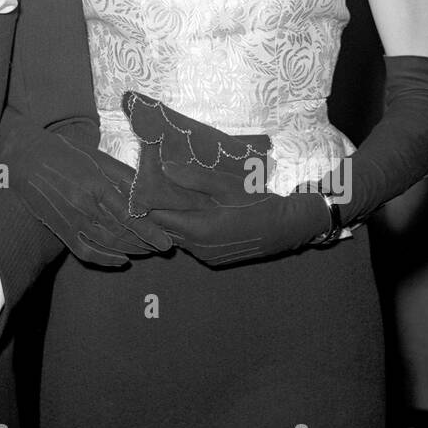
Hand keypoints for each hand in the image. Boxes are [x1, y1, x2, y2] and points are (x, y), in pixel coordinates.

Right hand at [12, 133, 171, 266]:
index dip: (149, 231)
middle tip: (163, 247)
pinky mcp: (61, 230)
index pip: (128, 215)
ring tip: (149, 251)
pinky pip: (85, 252)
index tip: (166, 242)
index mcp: (94, 184)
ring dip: (131, 251)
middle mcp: (83, 206)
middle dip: (146, 243)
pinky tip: (121, 260)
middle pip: (121, 233)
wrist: (26, 159)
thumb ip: (123, 175)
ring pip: (107, 244)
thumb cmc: (66, 153)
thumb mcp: (97, 156)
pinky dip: (105, 260)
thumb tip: (148, 190)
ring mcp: (71, 221)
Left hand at [123, 92, 328, 266]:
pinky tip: (195, 212)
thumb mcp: (227, 185)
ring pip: (179, 237)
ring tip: (174, 197)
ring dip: (175, 220)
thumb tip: (164, 168)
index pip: (158, 219)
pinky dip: (189, 229)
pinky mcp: (215, 260)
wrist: (287, 228)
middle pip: (166, 229)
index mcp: (199, 230)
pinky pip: (192, 243)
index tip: (140, 185)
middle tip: (154, 187)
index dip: (147, 202)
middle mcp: (198, 248)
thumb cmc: (258, 202)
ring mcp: (206, 257)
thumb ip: (194, 178)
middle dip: (159, 210)